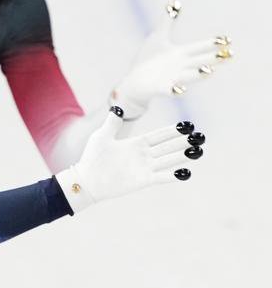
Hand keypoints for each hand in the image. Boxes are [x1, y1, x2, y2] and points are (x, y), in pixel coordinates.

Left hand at [55, 110, 206, 213]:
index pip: (160, 135)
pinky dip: (173, 176)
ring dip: (183, 156)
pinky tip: (185, 173)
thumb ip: (112, 123)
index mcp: (136, 144)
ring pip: (168, 160)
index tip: (188, 125)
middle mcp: (143, 155)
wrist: (86, 180)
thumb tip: (117, 107)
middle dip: (184, 142)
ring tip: (198, 151)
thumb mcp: (102, 137)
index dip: (173, 131)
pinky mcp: (142, 180)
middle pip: (168, 147)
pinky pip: (161, 177)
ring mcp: (144, 168)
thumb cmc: (92, 158)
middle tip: (201, 137)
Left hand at [110, 2, 231, 120]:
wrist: (134, 81)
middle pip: (199, 61)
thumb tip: (173, 3)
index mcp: (180, 54)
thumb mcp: (157, 38)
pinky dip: (175, 90)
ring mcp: (172, 78)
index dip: (212, 44)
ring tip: (210, 70)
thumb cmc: (148, 60)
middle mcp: (180, 66)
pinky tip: (179, 89)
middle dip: (213, 58)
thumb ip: (167, 22)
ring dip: (199, 74)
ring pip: (189, 76)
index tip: (227, 40)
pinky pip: (170, 90)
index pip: (200, 47)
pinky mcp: (160, 88)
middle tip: (229, 55)